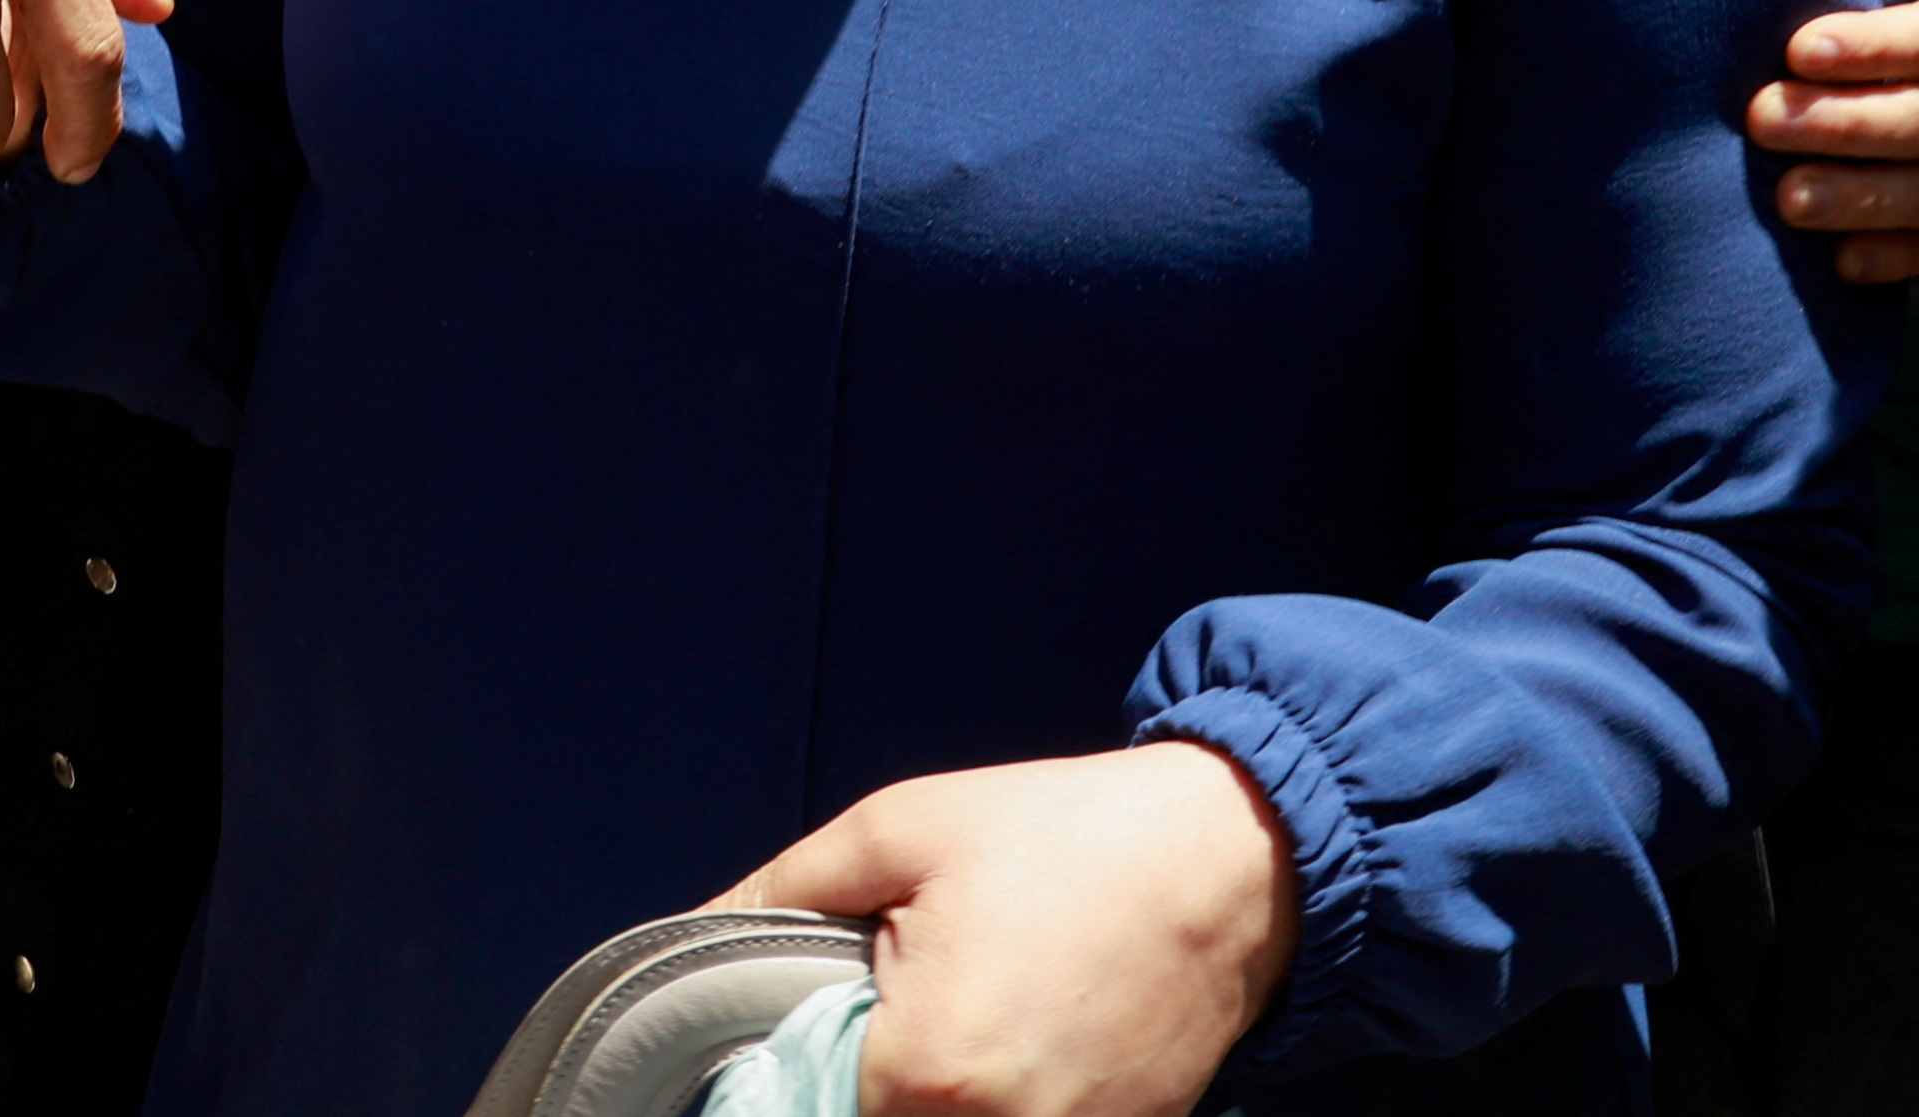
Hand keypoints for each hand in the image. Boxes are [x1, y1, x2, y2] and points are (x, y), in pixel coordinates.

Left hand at [718, 744, 1298, 1116]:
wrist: (1231, 856)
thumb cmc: (1066, 834)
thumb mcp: (900, 829)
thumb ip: (777, 893)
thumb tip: (687, 935)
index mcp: (928, 1074)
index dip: (792, 1083)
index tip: (809, 1039)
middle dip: (863, 1086)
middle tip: (888, 1014)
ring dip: (929, 1099)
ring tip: (960, 1017)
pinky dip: (1001, 1104)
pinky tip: (1016, 1041)